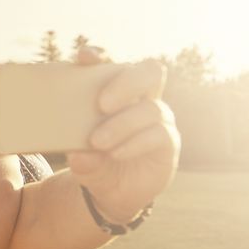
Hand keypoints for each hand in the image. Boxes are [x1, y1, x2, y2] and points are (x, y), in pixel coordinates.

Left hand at [68, 48, 180, 223]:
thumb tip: (79, 156)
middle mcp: (141, 98)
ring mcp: (158, 118)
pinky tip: (115, 153)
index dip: (101, 56)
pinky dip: (134, 143)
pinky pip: (158, 134)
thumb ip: (81, 158)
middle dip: (125, 83)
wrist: (117, 192)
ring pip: (150, 108)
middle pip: (147, 72)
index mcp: (116, 92)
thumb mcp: (82, 160)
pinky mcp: (168, 141)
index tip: (84, 57)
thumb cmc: (97, 163)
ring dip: (121, 125)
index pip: (112, 64)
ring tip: (96, 142)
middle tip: (101, 104)